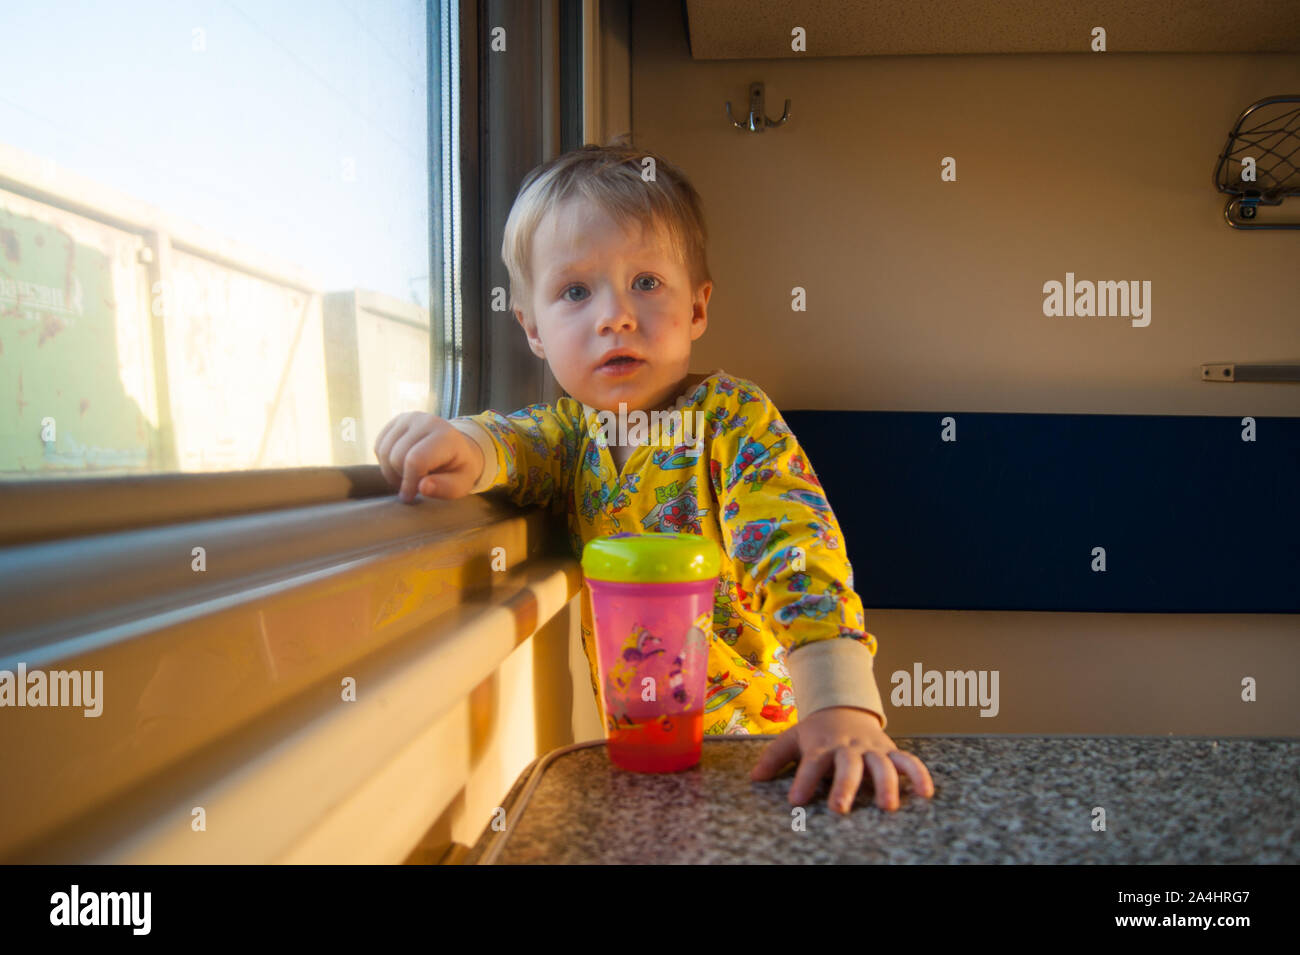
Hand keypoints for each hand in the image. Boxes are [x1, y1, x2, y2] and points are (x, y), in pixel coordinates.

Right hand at [373, 412, 484, 502]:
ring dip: (391, 472)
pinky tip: (401, 466)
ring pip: (384, 451)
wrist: (456, 448)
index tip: (411, 496)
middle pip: (396, 457)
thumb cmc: (458, 470)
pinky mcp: (397, 421)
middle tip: (413, 486)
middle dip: (401, 478)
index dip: (409, 483)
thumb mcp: (461, 484)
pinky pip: (379, 446)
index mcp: (445, 437)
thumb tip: (423, 487)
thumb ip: (446, 488)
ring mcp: (409, 418)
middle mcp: (426, 421)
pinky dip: (385, 462)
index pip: (415, 460)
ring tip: (408, 477)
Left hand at [750, 706, 933, 812]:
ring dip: (886, 784)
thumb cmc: (817, 731)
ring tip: (887, 806)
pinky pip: (907, 761)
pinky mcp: (889, 750)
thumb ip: (774, 757)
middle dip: (845, 786)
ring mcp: (871, 749)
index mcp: (822, 746)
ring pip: (881, 764)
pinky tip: (926, 793)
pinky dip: (919, 774)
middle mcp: (847, 748)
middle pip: (848, 766)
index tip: (796, 801)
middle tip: (840, 808)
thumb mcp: (792, 738)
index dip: (804, 781)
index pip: (811, 764)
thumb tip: (754, 778)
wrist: (844, 705)